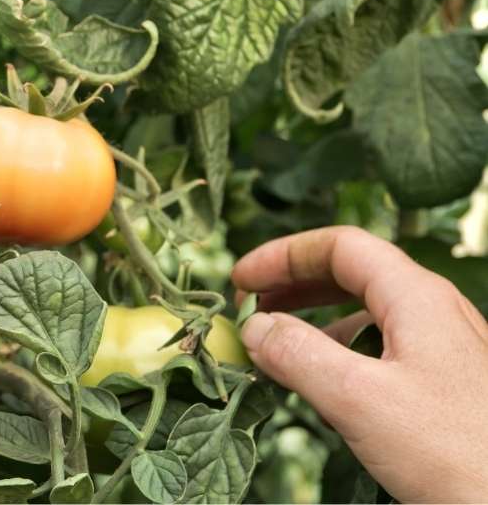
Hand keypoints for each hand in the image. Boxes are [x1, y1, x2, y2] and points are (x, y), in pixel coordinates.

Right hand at [232, 226, 487, 502]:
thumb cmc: (457, 453)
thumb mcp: (361, 400)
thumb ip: (300, 356)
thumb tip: (255, 328)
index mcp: (416, 297)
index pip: (340, 246)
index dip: (283, 255)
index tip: (241, 281)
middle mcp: (433, 311)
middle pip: (353, 272)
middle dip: (294, 284)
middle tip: (250, 306)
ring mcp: (445, 347)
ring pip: (368, 311)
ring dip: (315, 319)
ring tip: (277, 345)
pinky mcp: (448, 384)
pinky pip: (383, 347)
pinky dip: (341, 351)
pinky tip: (324, 384)